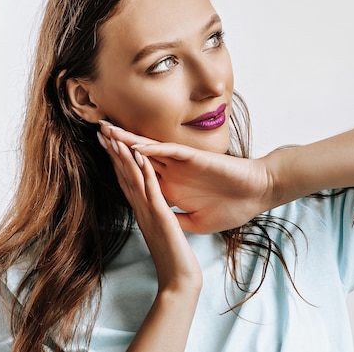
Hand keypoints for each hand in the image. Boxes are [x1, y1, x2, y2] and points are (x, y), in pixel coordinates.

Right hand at [96, 129, 201, 292]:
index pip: (125, 182)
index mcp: (142, 212)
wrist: (178, 281)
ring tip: (113, 136)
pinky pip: (152, 189)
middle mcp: (140, 210)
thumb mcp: (160, 234)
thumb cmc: (171, 259)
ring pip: (133, 179)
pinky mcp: (161, 216)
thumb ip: (153, 220)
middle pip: (123, 176)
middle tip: (101, 132)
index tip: (107, 143)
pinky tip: (139, 154)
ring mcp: (148, 212)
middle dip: (113, 153)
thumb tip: (150, 212)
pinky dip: (145, 170)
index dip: (116, 161)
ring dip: (123, 156)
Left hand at [98, 122, 273, 233]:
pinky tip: (135, 146)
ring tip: (108, 131)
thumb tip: (161, 222)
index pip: (141, 173)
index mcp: (172, 185)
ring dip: (129, 140)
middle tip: (97, 132)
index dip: (121, 165)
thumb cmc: (231, 207)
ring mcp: (184, 164)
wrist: (256, 197)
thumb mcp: (196, 221)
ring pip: (150, 148)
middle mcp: (174, 171)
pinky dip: (153, 149)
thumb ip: (176, 218)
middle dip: (117, 145)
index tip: (102, 157)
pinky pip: (170, 152)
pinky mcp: (196, 159)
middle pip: (140, 156)